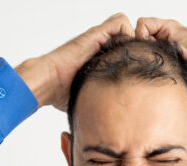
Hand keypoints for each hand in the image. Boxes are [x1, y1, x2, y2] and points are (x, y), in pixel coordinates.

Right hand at [15, 13, 134, 110]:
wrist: (48, 82)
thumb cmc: (62, 93)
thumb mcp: (89, 98)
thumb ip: (101, 102)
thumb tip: (110, 123)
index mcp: (99, 59)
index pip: (124, 50)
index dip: (134, 58)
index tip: (137, 73)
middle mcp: (100, 46)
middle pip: (127, 36)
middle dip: (137, 48)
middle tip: (138, 65)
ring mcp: (98, 38)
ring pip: (125, 26)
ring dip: (134, 37)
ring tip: (133, 56)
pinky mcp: (96, 34)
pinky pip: (120, 22)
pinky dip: (128, 32)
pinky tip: (126, 51)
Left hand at [134, 17, 186, 107]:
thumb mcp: (185, 97)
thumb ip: (176, 105)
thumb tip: (174, 127)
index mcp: (168, 60)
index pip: (142, 57)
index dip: (135, 64)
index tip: (134, 76)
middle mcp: (165, 45)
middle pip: (137, 44)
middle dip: (133, 54)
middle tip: (135, 68)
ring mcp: (166, 35)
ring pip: (138, 32)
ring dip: (136, 43)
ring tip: (142, 58)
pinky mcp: (168, 27)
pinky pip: (143, 24)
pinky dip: (141, 34)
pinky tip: (147, 49)